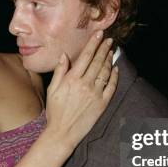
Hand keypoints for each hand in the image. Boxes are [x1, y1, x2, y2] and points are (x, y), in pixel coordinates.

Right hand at [44, 30, 118, 151]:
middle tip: (109, 39)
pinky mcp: (102, 103)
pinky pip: (111, 86)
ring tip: (112, 50)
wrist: (63, 132)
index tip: (99, 34)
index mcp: (72, 78)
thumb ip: (60, 71)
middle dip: (104, 48)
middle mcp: (85, 84)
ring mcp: (95, 94)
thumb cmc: (55, 111)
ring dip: (109, 59)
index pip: (86, 56)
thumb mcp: (52, 89)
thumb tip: (64, 55)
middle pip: (98, 61)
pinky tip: (115, 69)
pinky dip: (114, 76)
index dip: (93, 43)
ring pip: (105, 71)